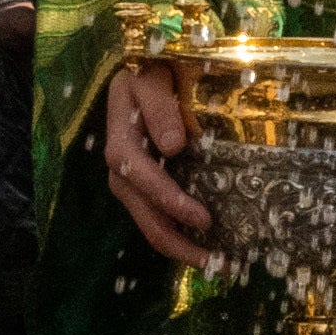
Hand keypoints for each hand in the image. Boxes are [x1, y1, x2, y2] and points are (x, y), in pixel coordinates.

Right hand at [96, 58, 216, 262]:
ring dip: (178, 246)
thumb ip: (160, 107)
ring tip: (215, 264)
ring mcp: (129, 179)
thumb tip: (174, 147)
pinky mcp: (142, 185)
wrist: (141, 69)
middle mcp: (119, 165)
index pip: (140, 177)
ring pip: (147, 221)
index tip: (203, 219)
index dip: (169, 201)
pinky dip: (178, 234)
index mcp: (120, 139)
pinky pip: (155, 215)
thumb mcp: (152, 78)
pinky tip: (206, 247)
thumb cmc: (150, 70)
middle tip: (214, 263)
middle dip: (176, 242)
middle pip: (142, 212)